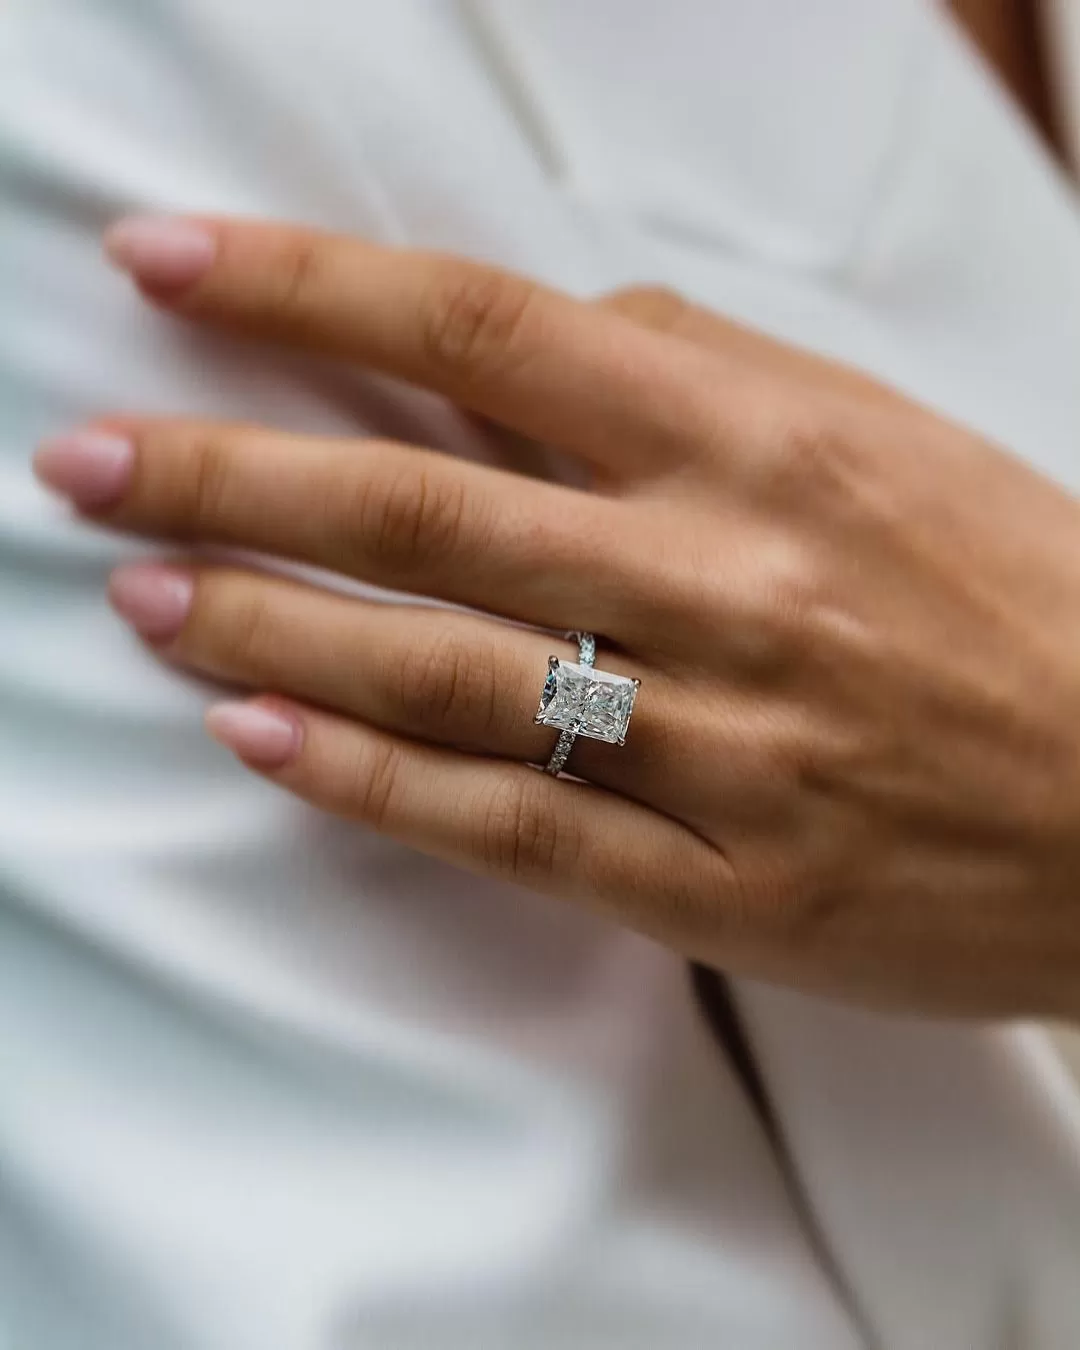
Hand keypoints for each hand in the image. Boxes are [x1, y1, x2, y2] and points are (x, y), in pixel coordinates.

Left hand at [34, 215, 1079, 1020]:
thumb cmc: (1015, 595)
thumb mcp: (874, 437)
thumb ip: (695, 374)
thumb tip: (523, 351)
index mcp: (763, 439)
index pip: (480, 329)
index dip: (303, 290)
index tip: (166, 266)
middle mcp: (724, 578)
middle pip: (419, 504)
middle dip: (224, 472)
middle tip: (82, 462)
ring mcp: (720, 741)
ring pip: (443, 672)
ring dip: (268, 628)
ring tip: (143, 596)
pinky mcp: (722, 880)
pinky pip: (513, 824)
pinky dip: (374, 779)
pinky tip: (263, 737)